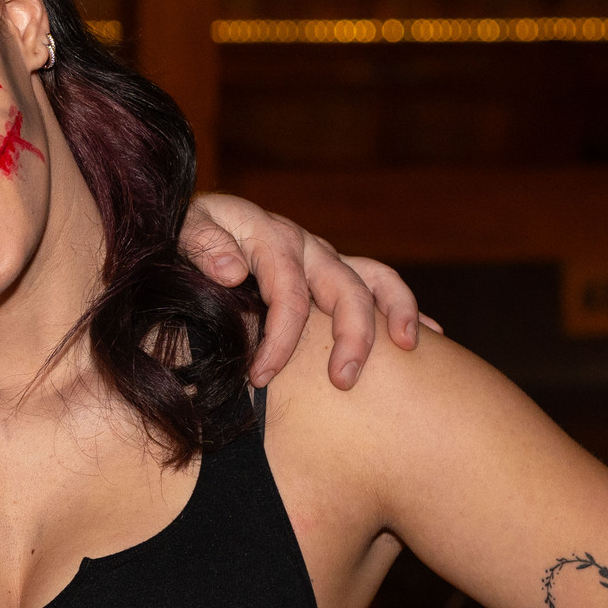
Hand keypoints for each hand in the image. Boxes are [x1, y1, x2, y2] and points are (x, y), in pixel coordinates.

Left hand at [178, 193, 438, 389]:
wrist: (184, 225)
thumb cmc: (178, 237)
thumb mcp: (179, 233)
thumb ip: (201, 246)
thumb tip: (233, 271)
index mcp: (266, 235)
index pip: (287, 290)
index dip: (280, 337)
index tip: (262, 377)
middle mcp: (303, 244)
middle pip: (344, 285)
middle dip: (351, 335)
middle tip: (343, 382)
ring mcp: (322, 256)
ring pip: (373, 279)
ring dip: (393, 316)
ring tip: (406, 351)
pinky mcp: (331, 269)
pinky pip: (379, 284)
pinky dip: (406, 309)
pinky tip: (429, 338)